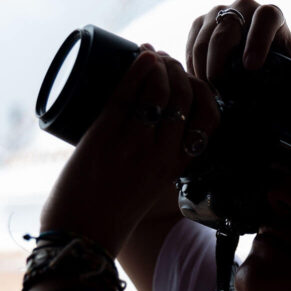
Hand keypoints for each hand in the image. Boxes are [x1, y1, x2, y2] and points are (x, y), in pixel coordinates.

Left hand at [40, 48, 219, 255]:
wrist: (81, 236)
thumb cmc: (112, 210)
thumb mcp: (150, 184)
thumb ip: (159, 158)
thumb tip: (153, 118)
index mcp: (177, 166)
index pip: (209, 118)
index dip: (202, 90)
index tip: (188, 79)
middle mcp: (162, 154)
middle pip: (185, 97)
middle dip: (178, 70)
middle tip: (164, 61)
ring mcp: (134, 146)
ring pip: (158, 91)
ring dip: (159, 64)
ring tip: (150, 55)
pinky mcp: (104, 138)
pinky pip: (126, 95)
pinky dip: (137, 69)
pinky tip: (142, 55)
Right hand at [185, 0, 290, 115]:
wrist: (256, 58)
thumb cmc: (280, 66)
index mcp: (271, 15)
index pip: (265, 17)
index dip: (258, 40)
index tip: (252, 68)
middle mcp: (243, 6)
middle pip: (226, 28)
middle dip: (222, 62)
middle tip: (223, 91)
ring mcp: (218, 13)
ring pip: (204, 39)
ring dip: (205, 69)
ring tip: (212, 94)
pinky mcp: (199, 25)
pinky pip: (191, 45)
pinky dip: (194, 68)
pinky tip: (201, 88)